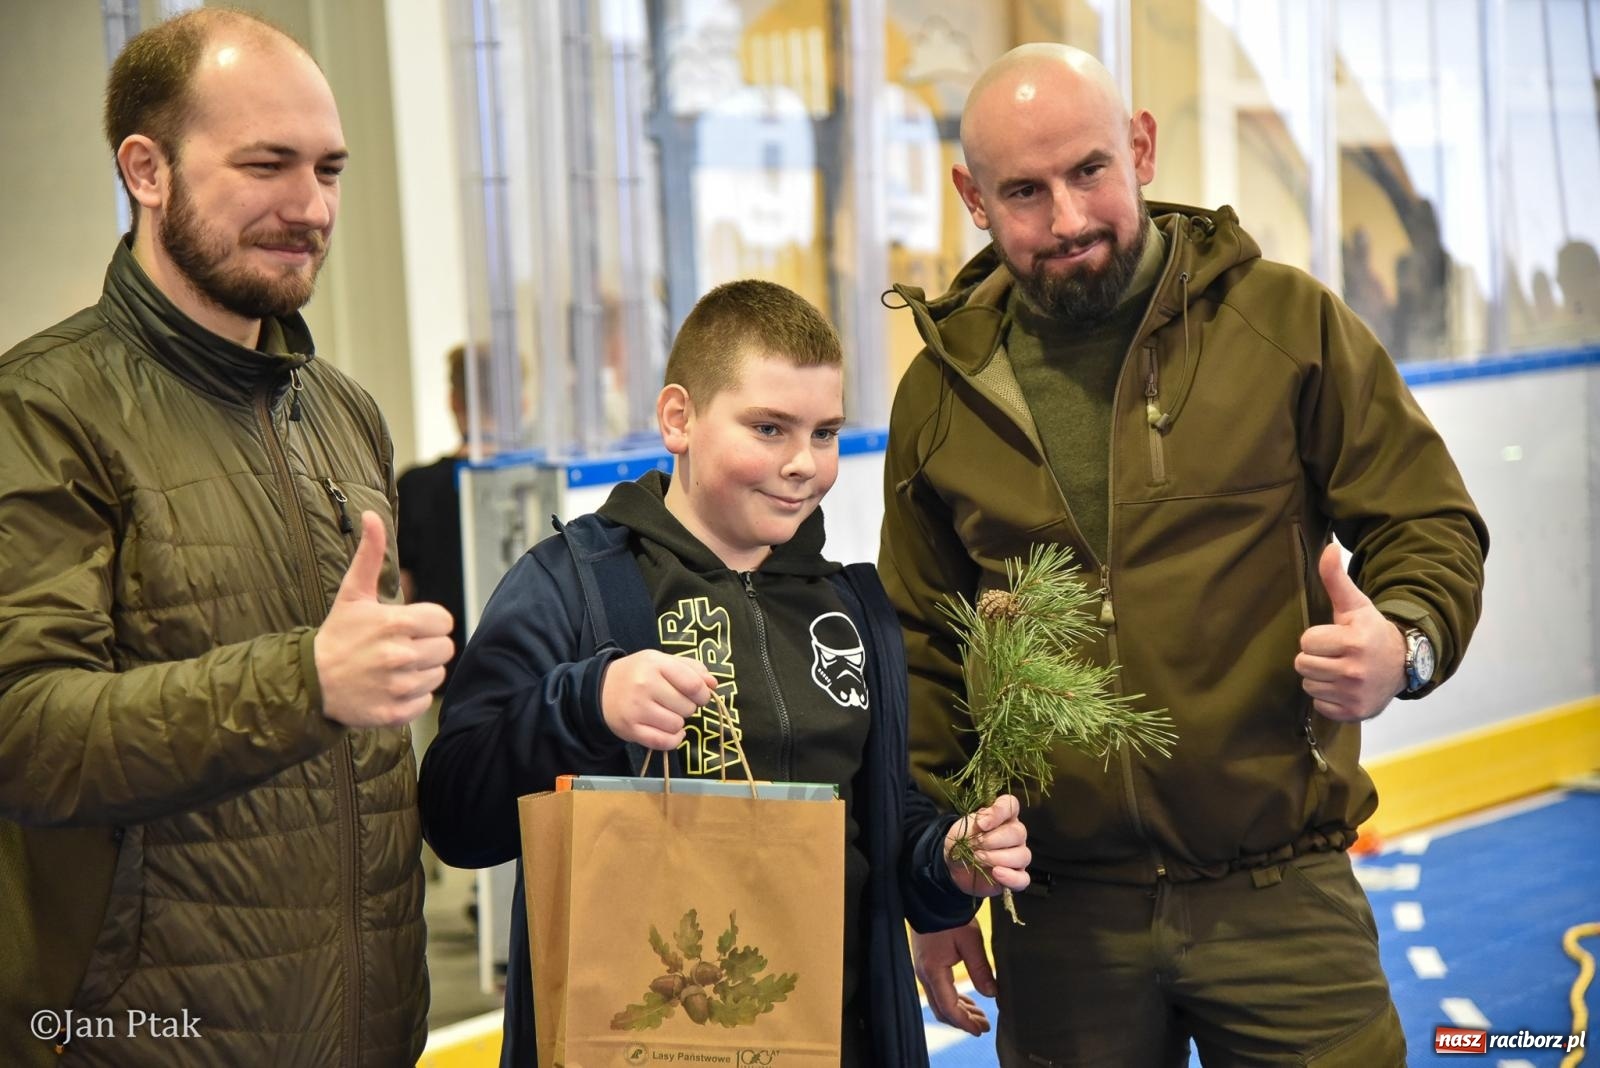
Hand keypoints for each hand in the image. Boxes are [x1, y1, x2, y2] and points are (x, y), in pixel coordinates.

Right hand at [314, 512, 454, 727]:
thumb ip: (370, 554)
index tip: (410, 626)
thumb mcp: (353, 592)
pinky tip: (391, 688)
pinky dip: (412, 697)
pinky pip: (425, 702)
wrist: (309, 681)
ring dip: (421, 672)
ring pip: (437, 675)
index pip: (444, 621)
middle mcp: (400, 655)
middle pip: (445, 649)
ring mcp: (397, 686)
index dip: (429, 623)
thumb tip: (372, 515)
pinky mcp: (394, 713)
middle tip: (402, 647)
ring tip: (395, 667)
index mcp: (396, 623)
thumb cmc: (337, 635)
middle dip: (427, 646)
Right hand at [600, 650, 716, 749]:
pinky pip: (663, 742)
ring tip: (667, 714)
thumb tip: (714, 683)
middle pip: (687, 707)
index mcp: (655, 663)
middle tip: (676, 703)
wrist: (600, 690)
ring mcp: (637, 709)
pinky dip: (673, 740)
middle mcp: (645, 685)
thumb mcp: (662, 661)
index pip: (693, 684)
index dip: (703, 694)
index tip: (700, 695)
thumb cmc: (638, 674)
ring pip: (677, 725)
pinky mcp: (631, 729)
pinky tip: (671, 732)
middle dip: (688, 707)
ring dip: (678, 723)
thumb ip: (691, 668)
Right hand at [914, 922, 995, 1035]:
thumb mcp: (971, 942)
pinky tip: (966, 1000)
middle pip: (942, 1009)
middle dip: (963, 1020)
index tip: (981, 1030)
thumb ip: (981, 970)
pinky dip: (952, 999)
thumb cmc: (951, 917)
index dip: (965, 1022)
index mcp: (934, 971)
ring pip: (939, 1001)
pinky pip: (937, 990)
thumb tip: (993, 994)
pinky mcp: (925, 963)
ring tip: (979, 1015)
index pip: (949, 1008)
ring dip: (959, 1010)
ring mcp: (922, 969)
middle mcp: (924, 974)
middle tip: (983, 1026)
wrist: (932, 896)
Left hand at [944, 794, 1031, 896]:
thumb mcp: (965, 827)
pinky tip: (996, 873)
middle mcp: (1016, 834)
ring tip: (978, 858)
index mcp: (1004, 816)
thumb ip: (978, 822)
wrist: (954, 864)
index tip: (981, 824)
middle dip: (993, 840)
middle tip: (975, 845)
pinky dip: (1010, 877)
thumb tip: (985, 824)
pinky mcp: (1016, 876)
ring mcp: (1018, 855)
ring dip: (998, 858)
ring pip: (1022, 856)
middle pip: (1018, 833)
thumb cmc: (962, 841)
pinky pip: (1023, 878)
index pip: (1011, 805)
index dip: (998, 812)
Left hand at [1295, 544, 1405, 720]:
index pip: (1306, 641)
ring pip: (1309, 686)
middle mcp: (1355, 670)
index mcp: (1353, 641)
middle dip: (1315, 658)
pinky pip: (1320, 706)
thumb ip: (1336, 578)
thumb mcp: (1355, 604)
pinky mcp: (1354, 713)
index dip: (1317, 638)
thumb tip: (1328, 547)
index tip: (1334, 637)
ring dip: (1320, 678)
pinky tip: (1344, 687)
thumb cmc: (1370, 631)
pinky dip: (1328, 698)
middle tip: (1334, 654)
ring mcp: (1355, 694)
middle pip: (1302, 664)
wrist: (1402, 664)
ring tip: (1340, 669)